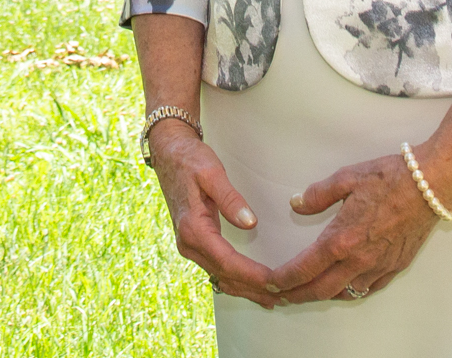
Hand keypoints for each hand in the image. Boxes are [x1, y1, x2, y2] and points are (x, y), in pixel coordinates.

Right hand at [148, 120, 277, 307]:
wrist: (169, 154)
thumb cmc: (190, 160)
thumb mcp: (211, 173)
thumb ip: (230, 198)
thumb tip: (250, 222)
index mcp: (193, 229)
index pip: (227, 261)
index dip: (252, 274)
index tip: (275, 281)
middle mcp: (189, 244)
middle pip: (225, 275)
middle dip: (253, 289)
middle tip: (283, 296)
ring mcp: (190, 246)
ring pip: (220, 275)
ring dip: (245, 289)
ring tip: (272, 298)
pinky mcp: (195, 242)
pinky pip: (216, 268)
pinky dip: (234, 279)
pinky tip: (249, 285)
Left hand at [265, 150, 438, 304]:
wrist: (431, 184)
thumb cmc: (391, 177)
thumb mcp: (348, 177)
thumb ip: (319, 194)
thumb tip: (296, 204)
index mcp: (342, 239)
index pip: (304, 269)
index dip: (284, 280)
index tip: (271, 284)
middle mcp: (358, 260)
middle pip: (320, 289)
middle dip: (297, 296)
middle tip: (282, 297)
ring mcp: (378, 267)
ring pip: (345, 293)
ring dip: (324, 294)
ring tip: (310, 291)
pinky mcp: (395, 267)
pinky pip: (368, 289)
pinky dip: (351, 291)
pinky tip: (346, 285)